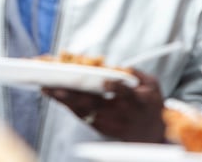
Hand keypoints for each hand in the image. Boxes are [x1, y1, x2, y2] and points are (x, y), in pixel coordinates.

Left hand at [44, 70, 164, 141]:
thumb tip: (122, 67)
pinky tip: (54, 95)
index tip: (103, 79)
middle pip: (94, 103)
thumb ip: (138, 75)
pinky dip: (67, 105)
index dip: (113, 86)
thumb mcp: (153, 86)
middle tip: (56, 85)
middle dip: (74, 94)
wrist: (149, 134)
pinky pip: (80, 115)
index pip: (124, 93)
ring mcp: (108, 122)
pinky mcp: (99, 127)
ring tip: (47, 88)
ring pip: (83, 111)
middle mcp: (119, 114)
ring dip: (63, 100)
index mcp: (136, 101)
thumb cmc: (150, 105)